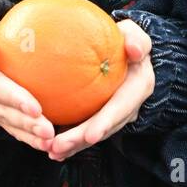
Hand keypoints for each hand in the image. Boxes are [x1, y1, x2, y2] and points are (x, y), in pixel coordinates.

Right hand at [0, 13, 57, 150]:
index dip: (14, 99)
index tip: (36, 108)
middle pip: (2, 111)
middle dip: (26, 124)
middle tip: (49, 133)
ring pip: (7, 123)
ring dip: (29, 135)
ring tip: (51, 143)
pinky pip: (11, 127)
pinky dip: (28, 137)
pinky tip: (46, 144)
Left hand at [45, 18, 153, 160]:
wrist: (129, 55)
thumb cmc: (128, 42)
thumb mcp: (136, 36)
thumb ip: (136, 40)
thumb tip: (134, 50)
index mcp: (136, 89)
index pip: (120, 108)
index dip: (105, 122)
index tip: (91, 135)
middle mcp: (127, 108)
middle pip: (103, 128)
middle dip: (81, 140)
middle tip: (58, 146)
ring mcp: (113, 116)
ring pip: (92, 135)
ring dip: (73, 146)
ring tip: (50, 151)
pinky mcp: (99, 117)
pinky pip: (84, 131)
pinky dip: (69, 141)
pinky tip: (49, 147)